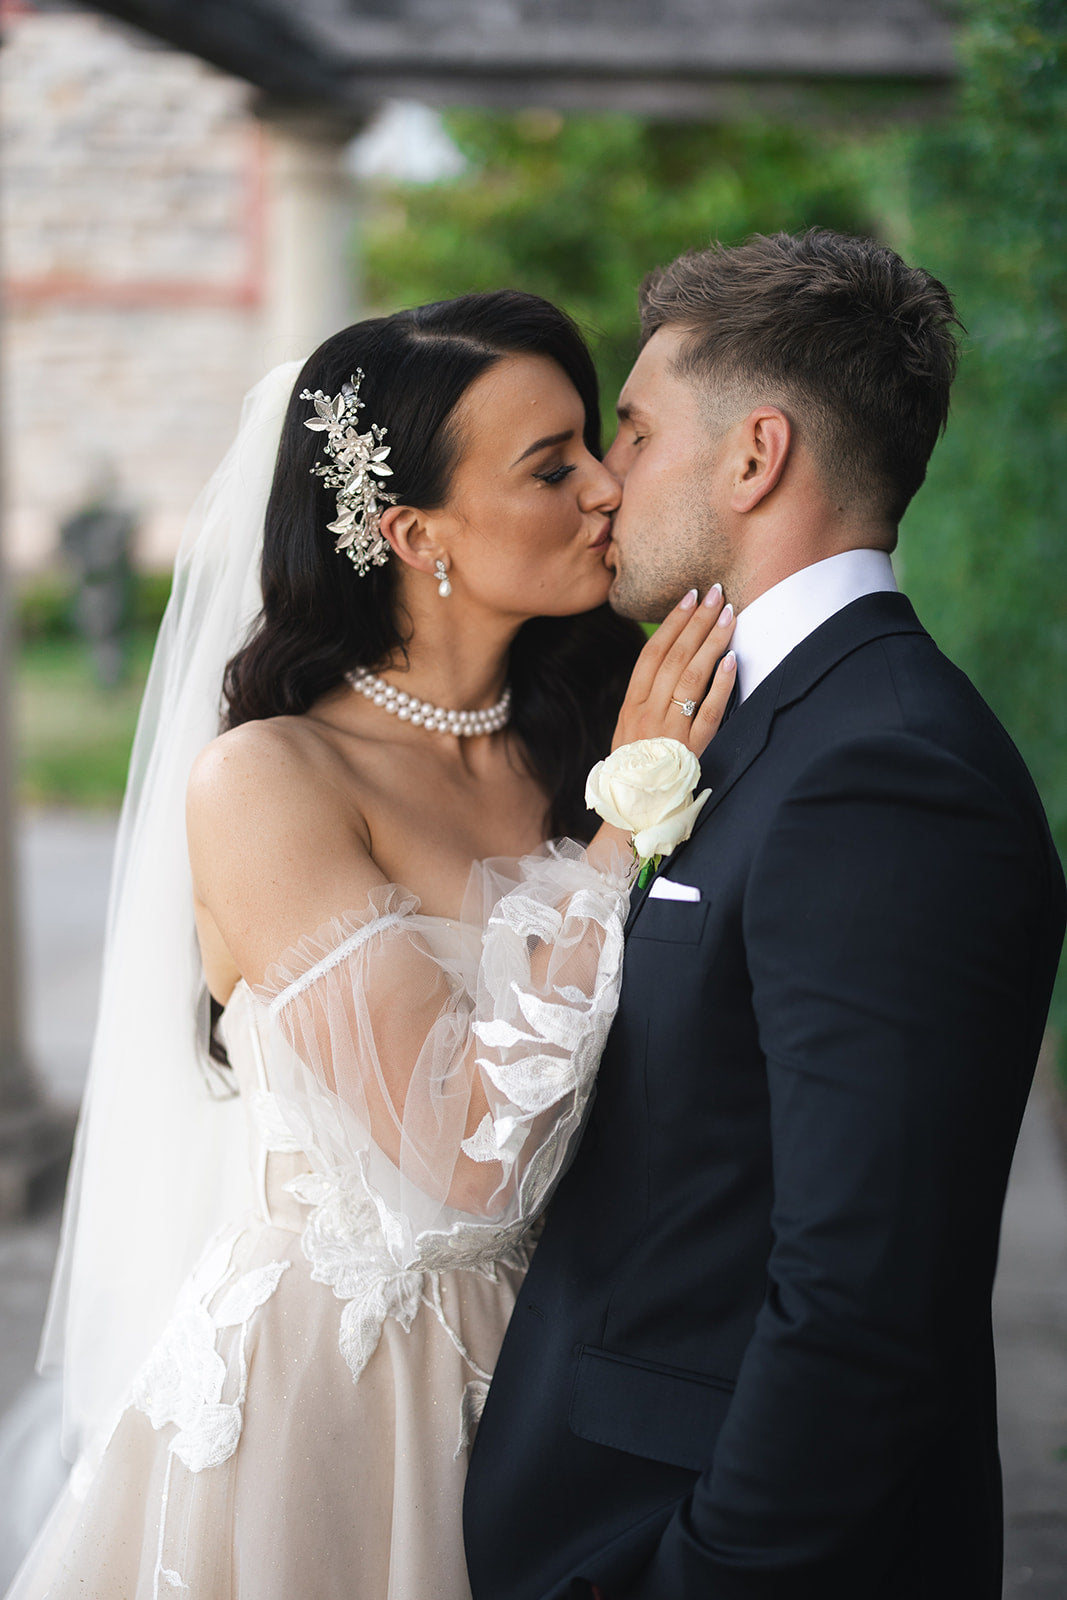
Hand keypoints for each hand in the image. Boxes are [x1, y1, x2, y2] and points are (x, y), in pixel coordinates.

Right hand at [611, 586, 735, 758]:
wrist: (635, 810)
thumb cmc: (636, 766)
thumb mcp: (628, 728)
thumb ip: (645, 696)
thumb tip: (669, 657)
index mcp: (631, 705)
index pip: (653, 653)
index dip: (672, 622)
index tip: (689, 597)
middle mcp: (648, 713)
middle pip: (674, 657)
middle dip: (697, 621)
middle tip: (716, 592)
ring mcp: (669, 731)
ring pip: (692, 677)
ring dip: (712, 642)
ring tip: (729, 615)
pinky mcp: (691, 749)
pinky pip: (708, 711)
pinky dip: (721, 684)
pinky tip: (733, 659)